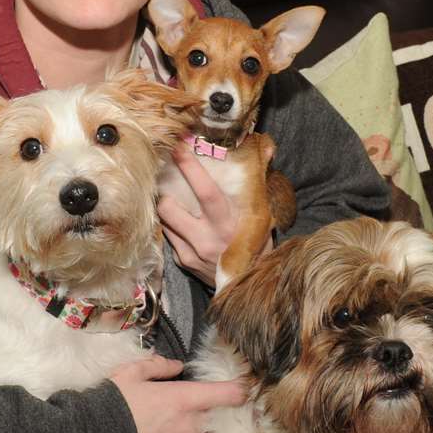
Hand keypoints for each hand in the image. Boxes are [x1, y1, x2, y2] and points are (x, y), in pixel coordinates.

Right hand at [109, 355, 245, 432]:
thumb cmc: (112, 405)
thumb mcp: (131, 373)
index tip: (242, 388)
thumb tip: (177, 366)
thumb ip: (159, 366)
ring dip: (195, 432)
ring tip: (172, 427)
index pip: (228, 394)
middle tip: (189, 408)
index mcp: (184, 400)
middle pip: (215, 418)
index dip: (239, 390)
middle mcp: (190, 427)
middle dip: (209, 412)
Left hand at [158, 143, 256, 286]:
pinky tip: (181, 222)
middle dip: (164, 190)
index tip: (179, 149)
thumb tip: (269, 150)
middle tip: (164, 176)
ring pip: (166, 221)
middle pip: (171, 209)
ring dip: (165, 207)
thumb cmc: (258, 245)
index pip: (206, 193)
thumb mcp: (263, 216)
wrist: (250, 284)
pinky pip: (170, 237)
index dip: (191, 170)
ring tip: (170, 198)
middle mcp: (208, 239)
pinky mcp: (184, 262)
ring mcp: (193, 252)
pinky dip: (172, 226)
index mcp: (230, 224)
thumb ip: (260, 186)